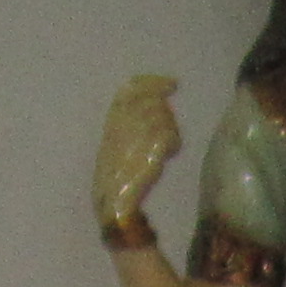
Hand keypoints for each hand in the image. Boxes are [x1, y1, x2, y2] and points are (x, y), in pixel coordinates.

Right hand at [95, 77, 182, 241]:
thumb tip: (160, 102)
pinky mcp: (148, 153)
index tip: (173, 83)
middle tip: (166, 131)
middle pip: (152, 102)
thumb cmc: (119, 177)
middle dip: (165, 113)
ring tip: (164, 149)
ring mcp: (134, 138)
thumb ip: (132, 121)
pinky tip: (169, 153)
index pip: (131, 89)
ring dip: (170, 130)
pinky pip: (170, 135)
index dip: (153, 82)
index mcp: (111, 121)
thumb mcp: (118, 143)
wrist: (114, 205)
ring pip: (164, 118)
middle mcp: (121, 125)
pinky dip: (174, 143)